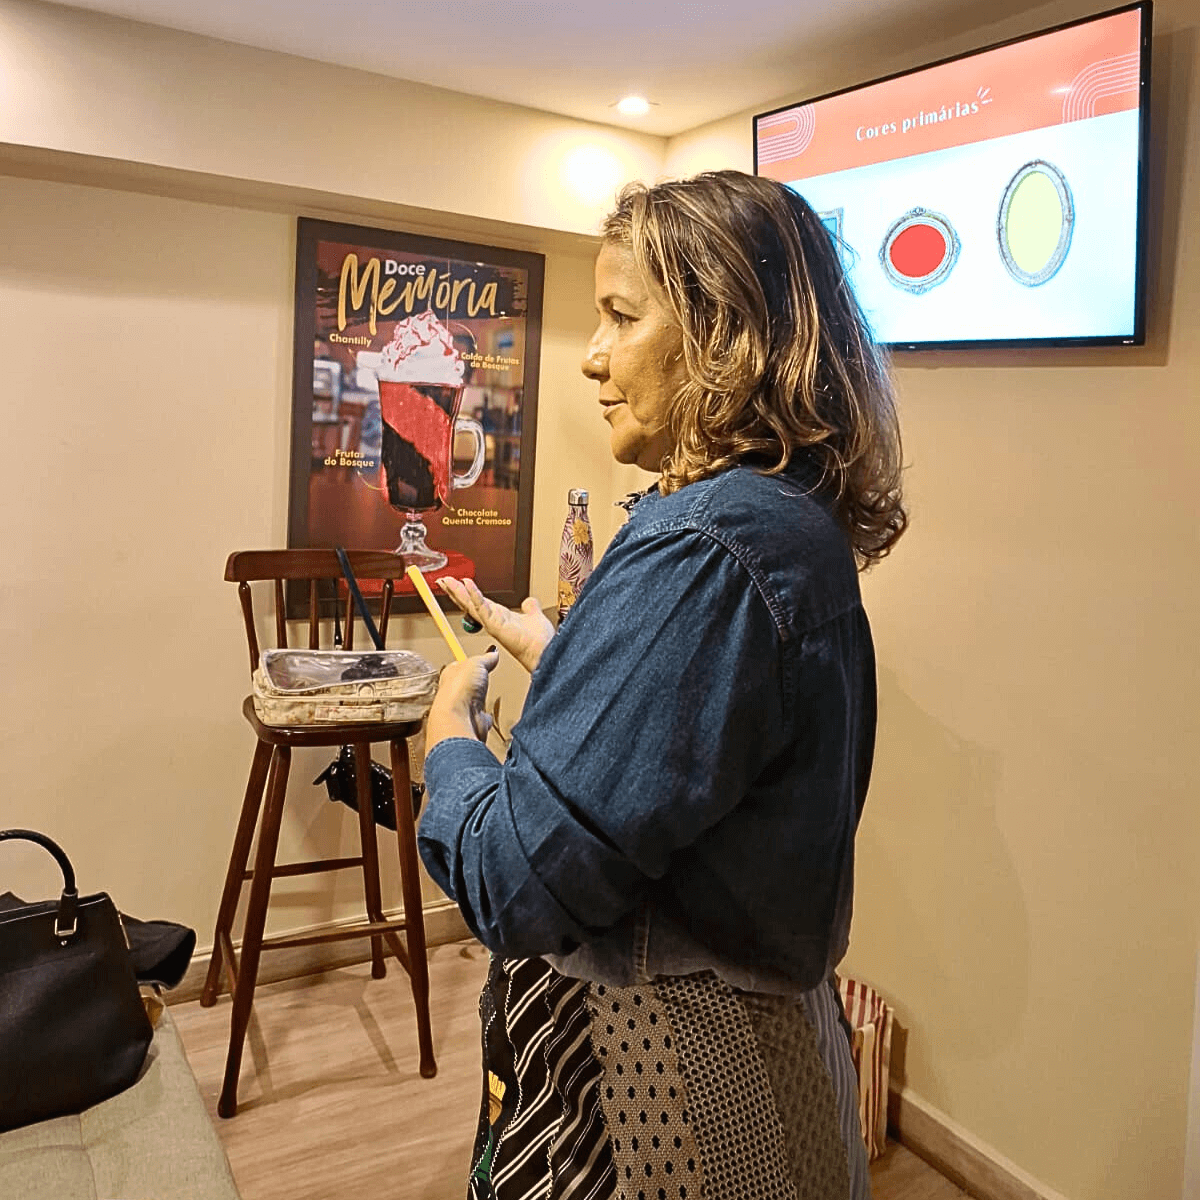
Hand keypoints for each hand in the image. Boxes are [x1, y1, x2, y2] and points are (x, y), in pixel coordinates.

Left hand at [426, 647, 499, 750]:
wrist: (460, 719)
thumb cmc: (459, 690)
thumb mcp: (476, 663)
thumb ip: (486, 658)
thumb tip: (493, 652)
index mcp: (450, 674)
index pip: (460, 666)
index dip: (470, 663)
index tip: (481, 660)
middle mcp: (453, 692)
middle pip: (467, 684)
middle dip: (477, 683)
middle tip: (485, 678)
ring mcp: (463, 708)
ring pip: (473, 702)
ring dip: (480, 700)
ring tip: (486, 694)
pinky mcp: (473, 722)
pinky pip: (481, 717)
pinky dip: (485, 716)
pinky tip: (488, 713)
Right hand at [438, 577, 554, 672]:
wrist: (544, 651)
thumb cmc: (538, 641)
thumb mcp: (534, 616)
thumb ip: (530, 608)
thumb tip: (530, 602)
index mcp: (499, 617)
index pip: (477, 602)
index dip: (467, 592)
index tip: (457, 582)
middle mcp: (492, 620)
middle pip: (469, 603)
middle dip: (455, 591)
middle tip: (443, 581)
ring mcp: (492, 623)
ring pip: (470, 604)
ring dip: (458, 592)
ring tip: (447, 581)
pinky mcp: (495, 624)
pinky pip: (482, 607)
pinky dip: (475, 594)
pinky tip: (468, 584)